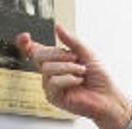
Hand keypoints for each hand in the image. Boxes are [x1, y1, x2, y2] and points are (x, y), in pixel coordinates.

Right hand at [16, 24, 131, 128]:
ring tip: (82, 72)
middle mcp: (50, 73)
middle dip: (58, 54)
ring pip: (47, 69)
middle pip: (38, 56)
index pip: (34, 51)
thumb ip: (71, 41)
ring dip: (68, 67)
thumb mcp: (86, 53)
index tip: (25, 37)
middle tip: (76, 59)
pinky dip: (68, 79)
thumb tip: (57, 27)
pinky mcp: (53, 97)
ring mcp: (50, 86)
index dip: (25, 44)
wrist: (107, 96)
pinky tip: (78, 82)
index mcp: (55, 61)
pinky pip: (53, 82)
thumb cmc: (98, 77)